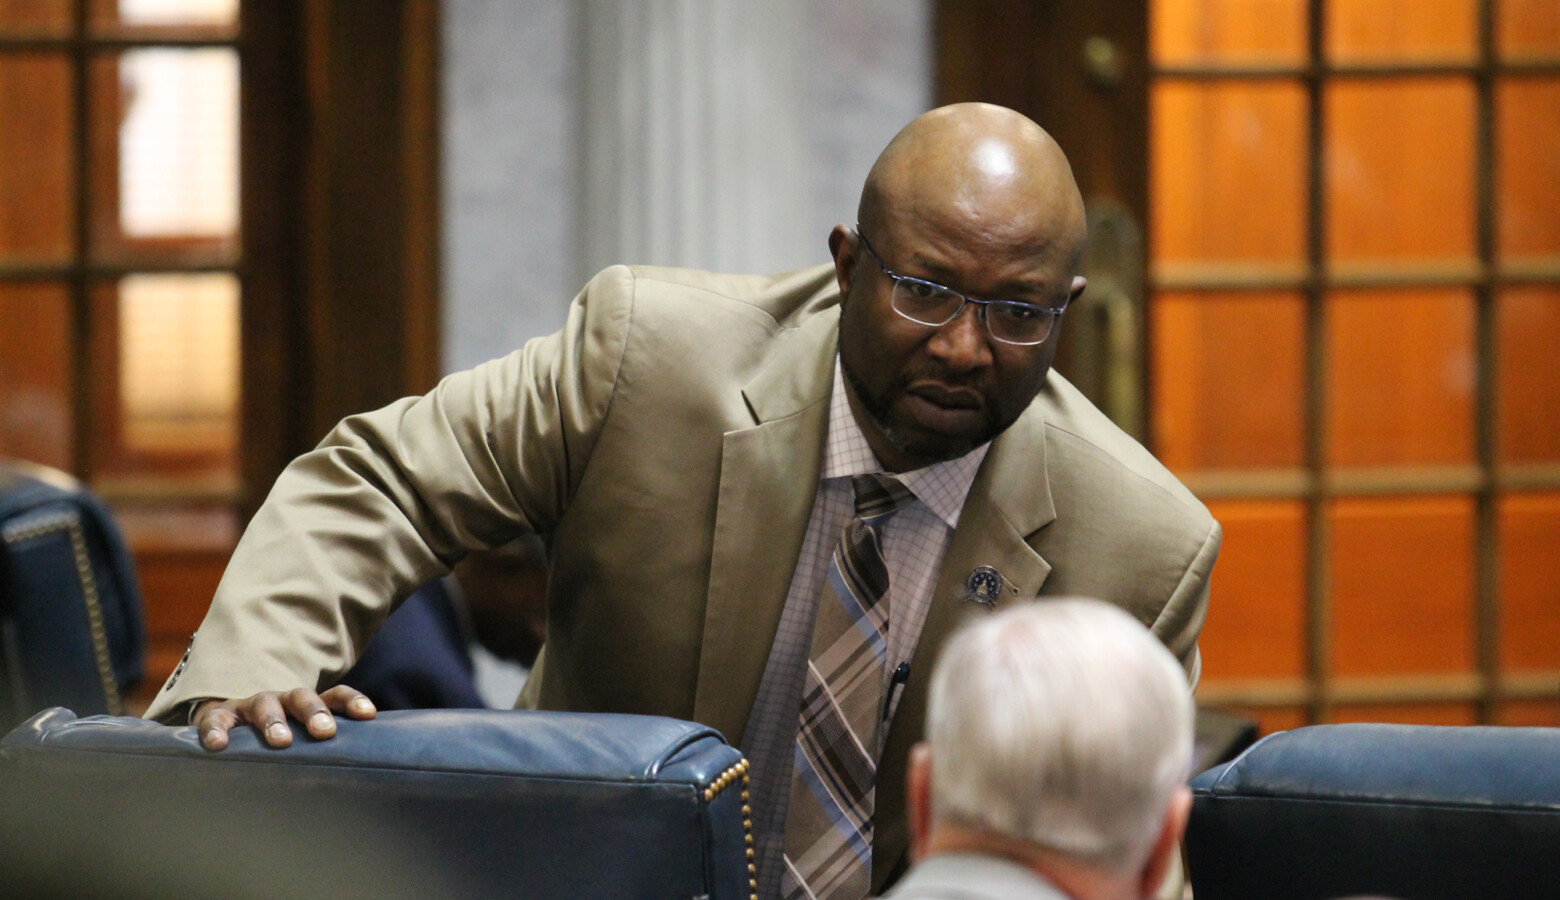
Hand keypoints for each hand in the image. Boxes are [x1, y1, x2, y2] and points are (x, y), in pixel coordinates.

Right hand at [193, 685, 376, 750]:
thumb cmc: (281, 745)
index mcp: (308, 706)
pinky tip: (218, 745)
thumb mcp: (304, 746)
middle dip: (315, 712)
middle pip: (302, 698)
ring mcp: (252, 706)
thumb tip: (362, 790)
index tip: (368, 715)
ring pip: (265, 705)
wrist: (232, 729)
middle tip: (324, 732)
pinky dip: (216, 730)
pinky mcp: (222, 716)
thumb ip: (327, 757)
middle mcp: (284, 701)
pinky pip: (217, 719)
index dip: (353, 702)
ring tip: (280, 741)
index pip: (336, 696)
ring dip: (274, 720)